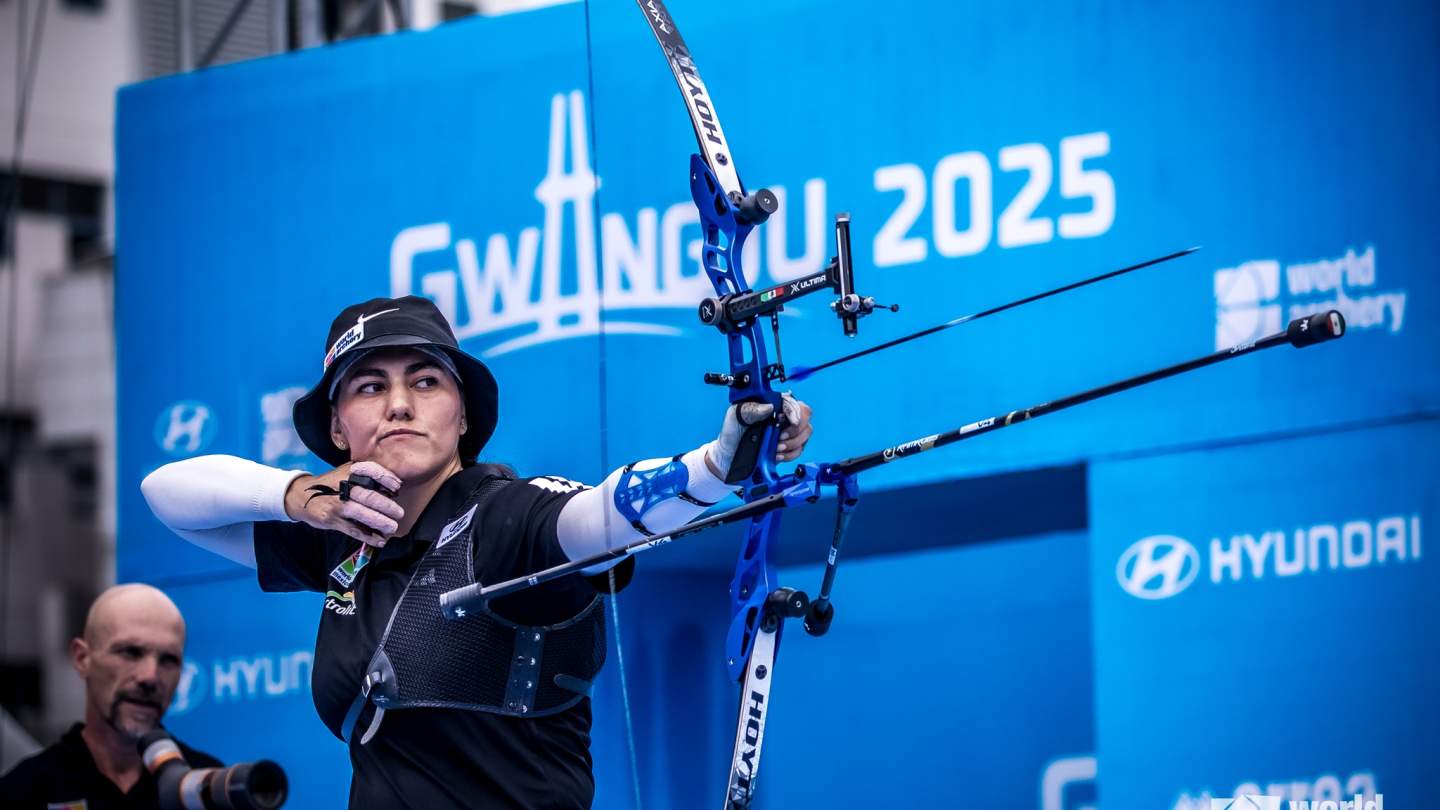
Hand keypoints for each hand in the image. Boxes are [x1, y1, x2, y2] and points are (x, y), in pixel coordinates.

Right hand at [284, 461, 404, 546]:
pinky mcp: (332, 520)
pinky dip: (368, 536)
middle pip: (367, 496)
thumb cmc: (332, 484)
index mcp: (349, 472)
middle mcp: (343, 487)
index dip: (386, 478)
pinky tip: (380, 540)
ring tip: (392, 527)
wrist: (301, 495)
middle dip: (386, 506)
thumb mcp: (346, 473)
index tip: (397, 488)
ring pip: (361, 513)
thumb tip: (394, 487)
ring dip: (379, 522)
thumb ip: (366, 477)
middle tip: (399, 513)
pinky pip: (353, 529)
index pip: (370, 471)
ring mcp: (337, 504)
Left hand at [706, 393, 814, 477]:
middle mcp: (783, 416)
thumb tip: (769, 407)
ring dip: (791, 444)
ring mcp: (788, 432)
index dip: (796, 412)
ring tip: (775, 448)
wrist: (728, 456)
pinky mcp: (788, 448)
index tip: (791, 422)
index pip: (794, 403)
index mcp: (772, 404)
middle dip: (794, 431)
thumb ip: (752, 409)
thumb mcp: (736, 415)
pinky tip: (776, 455)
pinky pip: (799, 450)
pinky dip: (789, 455)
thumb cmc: (732, 432)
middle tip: (779, 438)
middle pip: (805, 418)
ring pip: (805, 435)